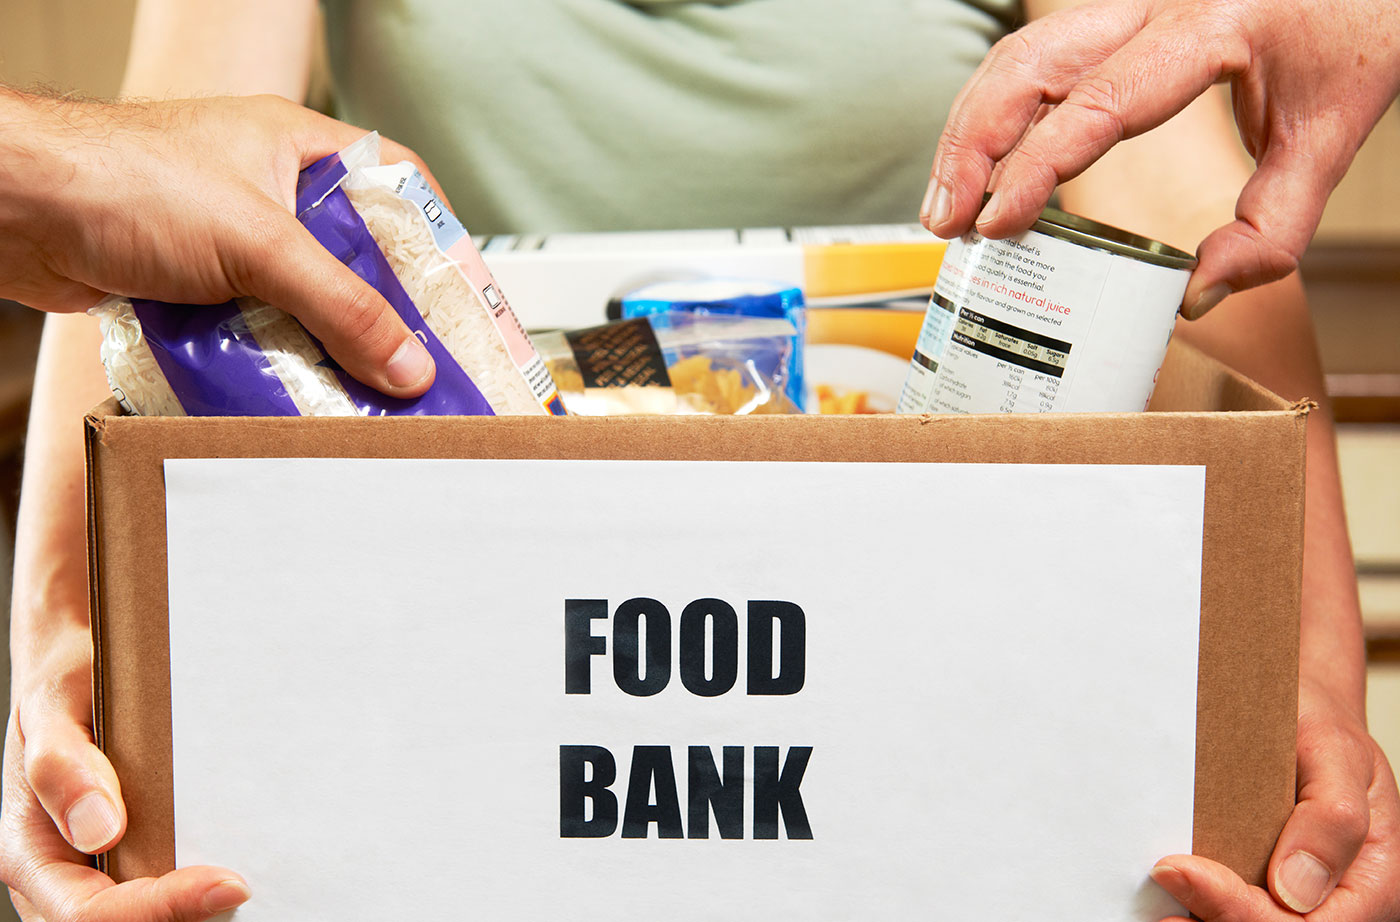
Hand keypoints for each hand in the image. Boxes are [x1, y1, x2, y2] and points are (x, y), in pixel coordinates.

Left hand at [0, 89, 441, 396]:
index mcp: (298, 150)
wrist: (17, 211)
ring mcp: (234, 242)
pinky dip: (279, 361)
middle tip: (423, 360)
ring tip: (366, 388)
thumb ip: (342, 307)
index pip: (397, 188)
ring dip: (329, 345)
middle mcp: (271, 194)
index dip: (438, 239)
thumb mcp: (260, 244)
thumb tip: (406, 363)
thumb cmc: (119, 177)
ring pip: (308, 302)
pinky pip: (262, 331)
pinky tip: (296, 390)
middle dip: (385, 313)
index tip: (465, 295)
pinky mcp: (200, 287)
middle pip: (356, 259)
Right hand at [0, 624, 246, 921]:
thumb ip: (63, 765)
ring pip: (139, 918)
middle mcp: (58, 872)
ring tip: (244, 879)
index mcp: (29, 849)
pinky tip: (233, 864)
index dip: (159, 908)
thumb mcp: (55, 704)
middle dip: (183, 915)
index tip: (228, 884)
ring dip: (191, 909)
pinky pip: (156, 887)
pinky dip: (195, 887)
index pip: (89, 913)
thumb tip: (99, 828)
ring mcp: (92, 869)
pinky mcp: (127, 857)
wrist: (78, 661)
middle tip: (246, 885)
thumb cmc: (65, 680)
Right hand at [920, 0, 1399, 317]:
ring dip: (969, 129)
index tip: (996, 223)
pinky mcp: (1117, 13)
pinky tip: (977, 161)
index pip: (1097, 102)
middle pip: (1029, 65)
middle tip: (948, 222)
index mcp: (1207, 28)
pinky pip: (1035, 53)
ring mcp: (1128, 0)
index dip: (1035, 166)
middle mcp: (1154, 2)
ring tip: (945, 203)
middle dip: (973, 147)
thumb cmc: (1356, 32)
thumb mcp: (1332, 134)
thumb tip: (1198, 297)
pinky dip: (993, 109)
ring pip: (1018, 54)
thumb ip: (1274, 225)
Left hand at [1149, 680, 1399, 921]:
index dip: (1240, 910)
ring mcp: (1301, 898)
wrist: (1299, 714)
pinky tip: (1169, 888)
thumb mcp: (1337, 752)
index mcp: (1371, 879)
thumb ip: (1333, 819)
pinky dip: (1202, 901)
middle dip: (1214, 917)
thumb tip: (1295, 890)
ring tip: (1161, 895)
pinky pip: (1236, 905)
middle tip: (1161, 880)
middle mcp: (1338, 899)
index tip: (1180, 870)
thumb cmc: (1321, 729)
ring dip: (1205, 915)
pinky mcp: (1264, 886)